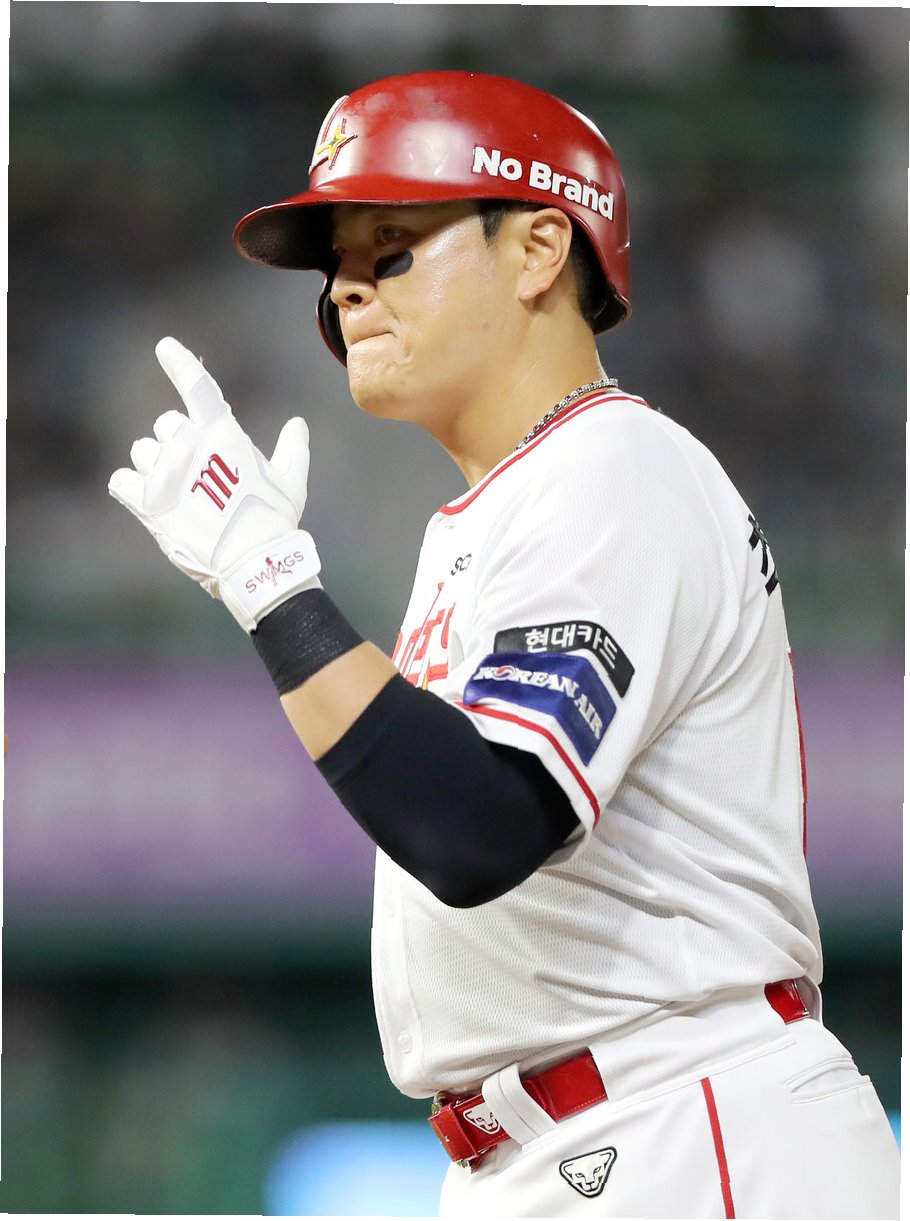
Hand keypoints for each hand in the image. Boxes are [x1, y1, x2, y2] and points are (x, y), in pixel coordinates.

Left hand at [109, 337, 320, 631]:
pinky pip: (121, 480)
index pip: (197, 387)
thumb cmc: (275, 520)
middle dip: (175, 440)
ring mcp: (164, 474)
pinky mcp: (146, 503)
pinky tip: (146, 499)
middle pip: (165, 424)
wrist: (252, 562)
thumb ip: (293, 449)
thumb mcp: (292, 482)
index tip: (164, 346)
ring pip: (142, 451)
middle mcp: (189, 447)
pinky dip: (130, 487)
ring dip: (153, 464)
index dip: (179, 363)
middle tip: (193, 469)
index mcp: (223, 435)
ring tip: (174, 490)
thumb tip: (298, 424)